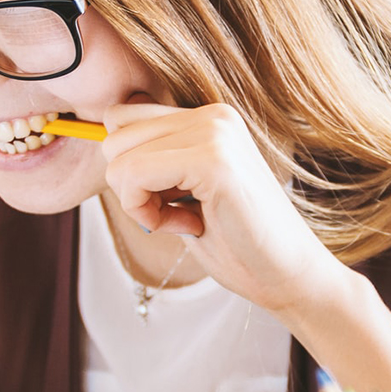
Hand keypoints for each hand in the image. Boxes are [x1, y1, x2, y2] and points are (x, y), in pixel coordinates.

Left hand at [102, 97, 346, 316]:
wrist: (288, 276)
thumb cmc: (237, 243)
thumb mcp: (184, 193)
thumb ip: (154, 164)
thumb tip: (103, 143)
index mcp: (208, 118)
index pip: (122, 119)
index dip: (128, 170)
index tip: (166, 202)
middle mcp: (212, 115)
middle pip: (113, 136)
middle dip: (130, 187)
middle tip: (174, 215)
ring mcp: (215, 132)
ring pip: (118, 157)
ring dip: (138, 202)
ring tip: (185, 219)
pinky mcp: (214, 160)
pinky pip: (134, 175)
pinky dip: (145, 212)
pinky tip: (187, 226)